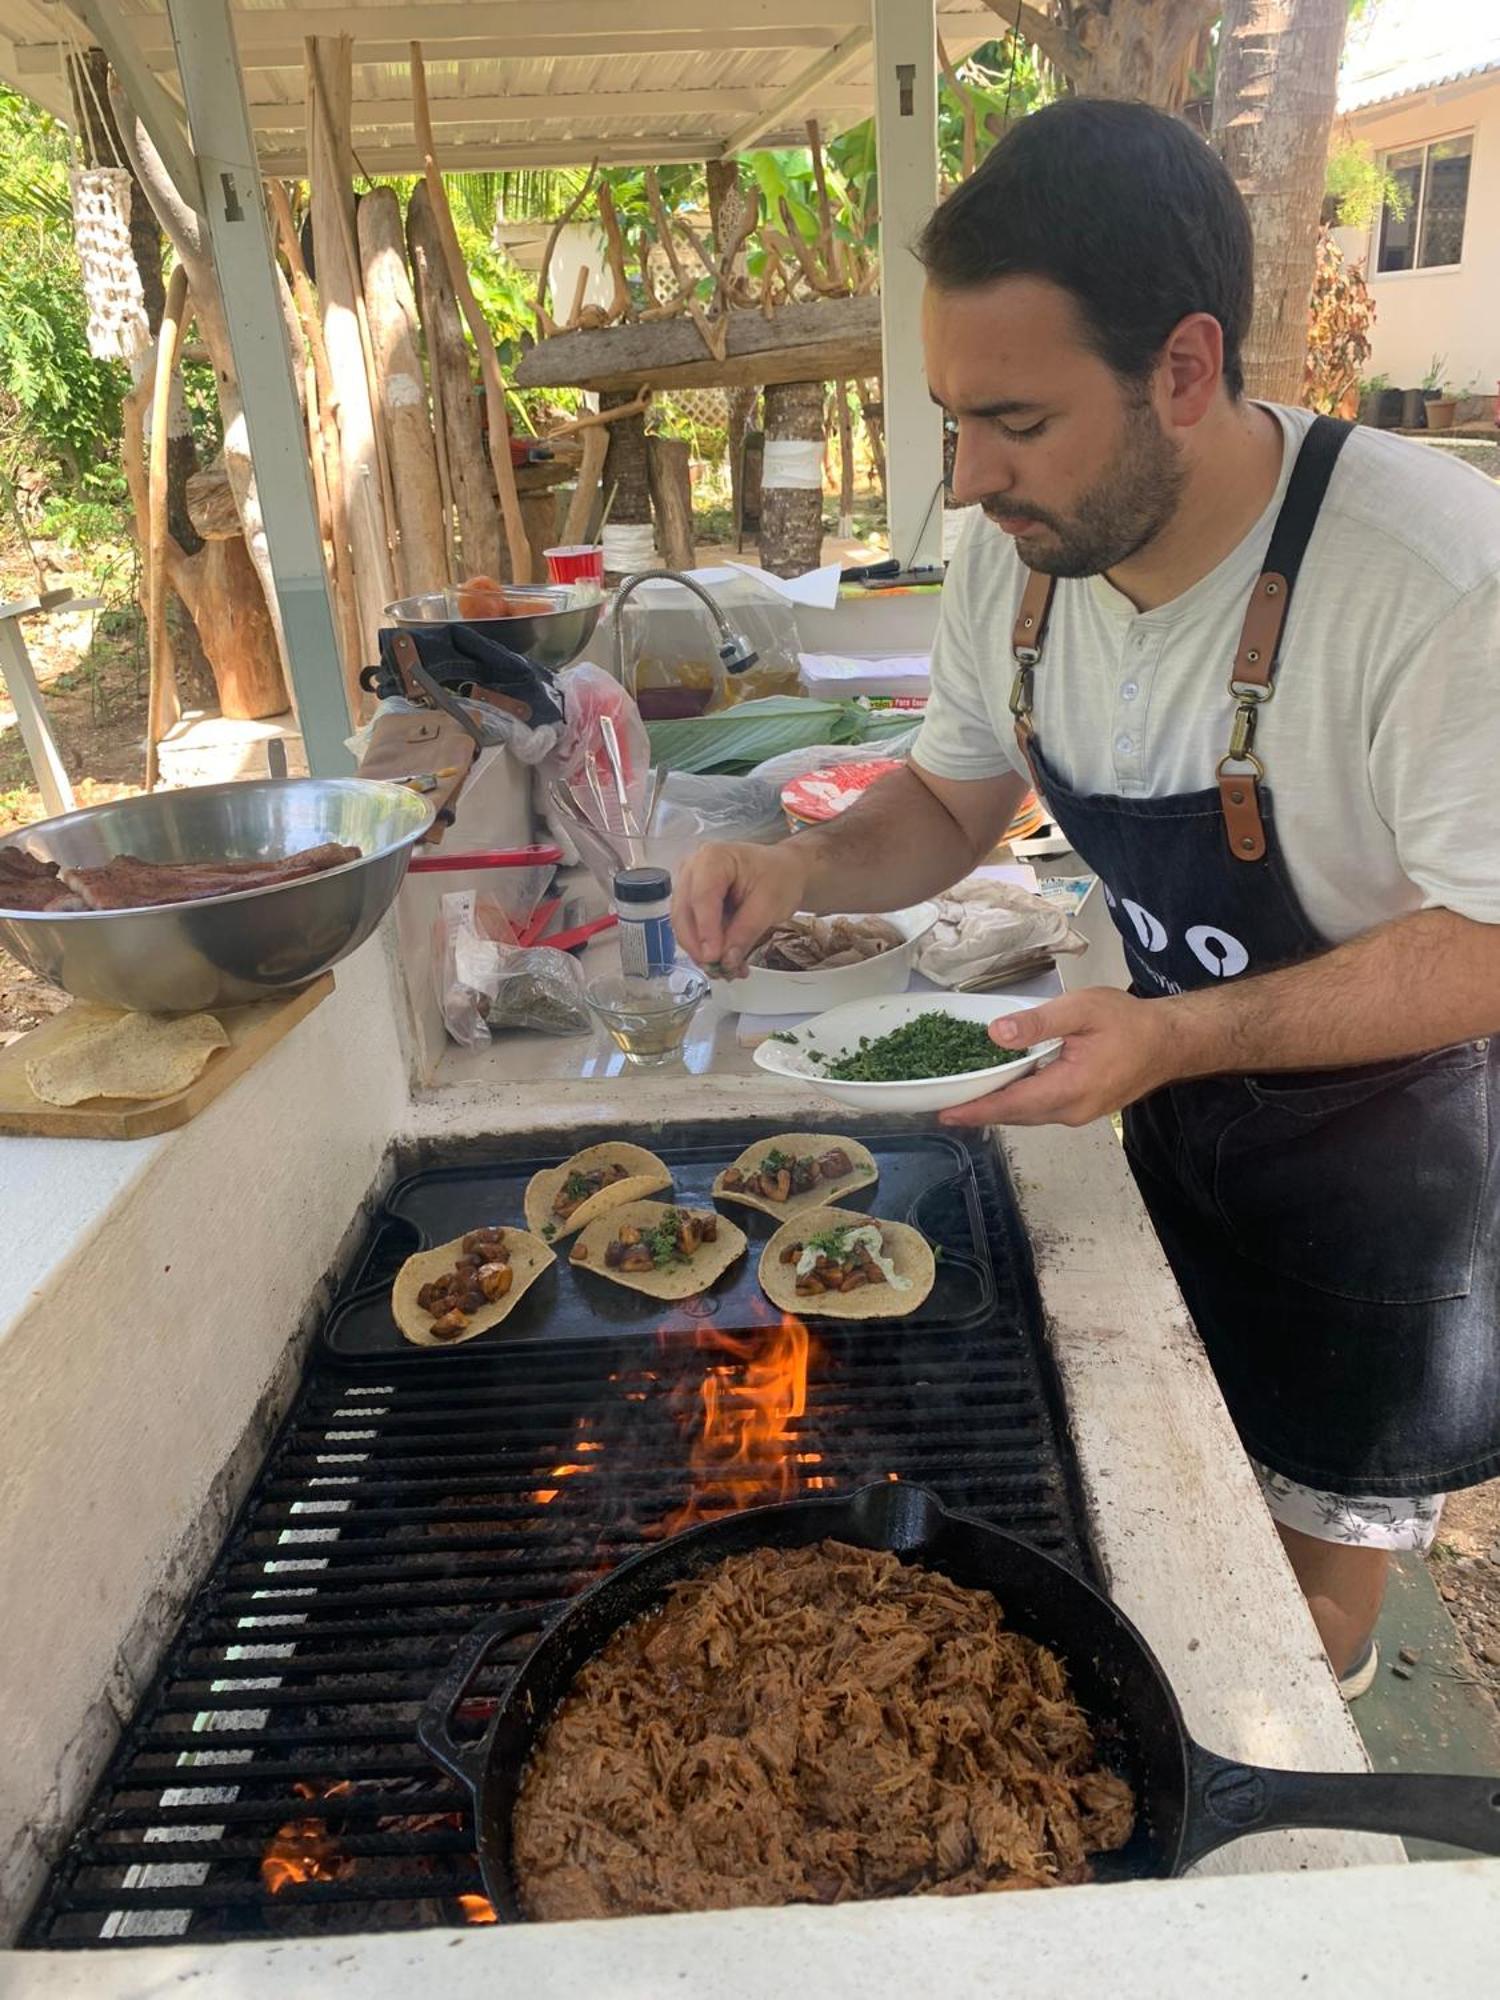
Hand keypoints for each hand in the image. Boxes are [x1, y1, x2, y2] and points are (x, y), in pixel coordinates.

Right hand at [672, 841, 811, 976]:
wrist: (783, 871)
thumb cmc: (779, 876)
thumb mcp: (769, 904)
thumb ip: (745, 932)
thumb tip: (726, 959)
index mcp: (713, 858)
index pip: (702, 897)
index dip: (706, 930)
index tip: (714, 956)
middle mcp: (693, 869)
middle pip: (684, 913)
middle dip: (699, 946)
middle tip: (719, 969)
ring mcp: (689, 885)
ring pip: (684, 926)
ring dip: (702, 952)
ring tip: (728, 969)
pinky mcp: (692, 902)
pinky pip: (692, 929)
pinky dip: (706, 948)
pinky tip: (726, 961)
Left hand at [938, 987, 1181, 1128]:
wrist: (1171, 1042)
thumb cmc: (1129, 1022)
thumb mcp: (1082, 1009)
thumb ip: (1038, 1022)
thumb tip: (996, 1035)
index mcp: (1070, 1088)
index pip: (1012, 1103)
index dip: (976, 1109)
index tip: (944, 1112)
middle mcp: (1071, 1110)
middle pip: (1015, 1114)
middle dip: (979, 1111)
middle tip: (942, 1104)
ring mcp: (1078, 1113)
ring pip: (1028, 1115)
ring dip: (997, 1108)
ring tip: (963, 1099)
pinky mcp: (1082, 1108)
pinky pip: (1041, 1110)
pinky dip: (1017, 1102)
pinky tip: (1001, 1090)